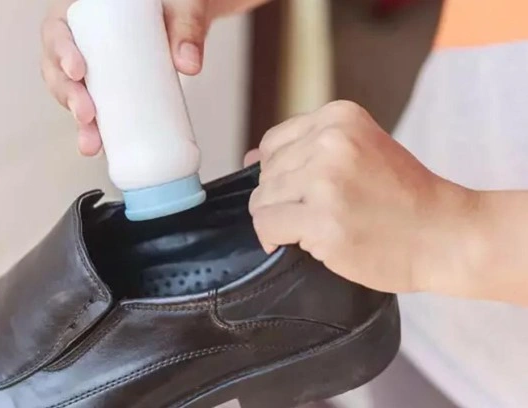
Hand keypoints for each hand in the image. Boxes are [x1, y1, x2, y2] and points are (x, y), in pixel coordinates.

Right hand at [41, 0, 213, 155]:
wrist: (187, 19)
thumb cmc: (175, 3)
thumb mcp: (181, 5)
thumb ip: (187, 26)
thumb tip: (189, 64)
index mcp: (84, 9)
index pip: (57, 29)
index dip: (60, 52)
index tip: (78, 71)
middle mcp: (80, 38)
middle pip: (57, 68)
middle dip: (67, 95)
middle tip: (86, 113)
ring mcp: (91, 66)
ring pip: (70, 93)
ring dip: (78, 120)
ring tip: (93, 140)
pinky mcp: (104, 88)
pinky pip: (91, 109)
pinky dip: (93, 129)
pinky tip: (98, 145)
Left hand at [247, 101, 479, 293]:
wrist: (448, 234)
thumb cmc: (404, 198)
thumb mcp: (362, 151)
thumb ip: (306, 149)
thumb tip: (248, 158)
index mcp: (340, 117)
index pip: (274, 144)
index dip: (284, 174)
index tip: (311, 191)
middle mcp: (331, 141)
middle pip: (266, 173)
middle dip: (284, 199)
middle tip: (324, 213)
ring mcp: (326, 180)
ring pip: (261, 200)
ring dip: (281, 220)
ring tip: (319, 227)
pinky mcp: (322, 219)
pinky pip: (266, 226)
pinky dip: (275, 239)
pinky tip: (307, 242)